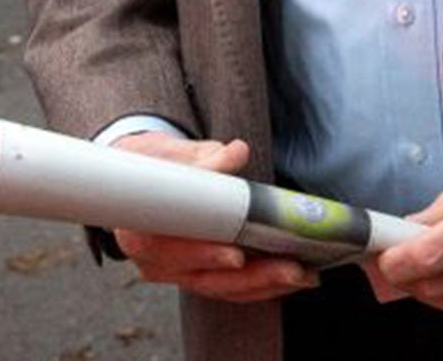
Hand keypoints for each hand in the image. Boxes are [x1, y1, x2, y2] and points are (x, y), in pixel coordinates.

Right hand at [106, 133, 317, 301]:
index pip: (170, 250)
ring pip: (220, 288)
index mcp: (139, 231)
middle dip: (251, 276)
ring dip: (264, 285)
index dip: (203, 254)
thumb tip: (236, 153)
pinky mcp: (195, 277)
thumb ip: (204, 158)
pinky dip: (260, 287)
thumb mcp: (172, 155)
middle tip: (290, 268)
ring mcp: (175, 274)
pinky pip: (228, 289)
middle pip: (204, 278)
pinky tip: (290, 279)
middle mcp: (153, 262)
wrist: (139, 180)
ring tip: (302, 275)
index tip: (236, 256)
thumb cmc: (155, 166)